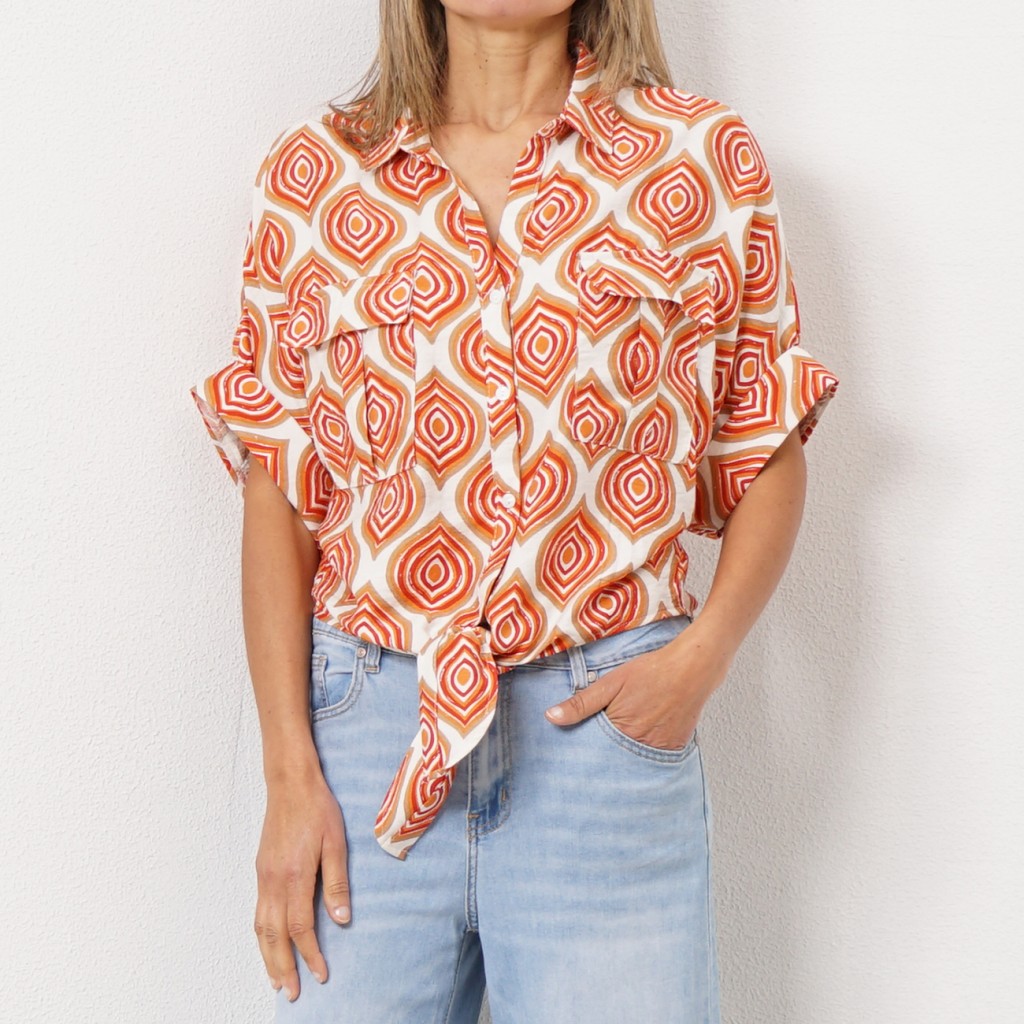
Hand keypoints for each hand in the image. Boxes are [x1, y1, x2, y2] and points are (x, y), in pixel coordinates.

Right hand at [254, 773, 350, 1001]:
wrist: (290, 783)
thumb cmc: (318, 809)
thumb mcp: (336, 842)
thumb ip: (337, 883)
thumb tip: (342, 920)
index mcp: (295, 875)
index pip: (301, 927)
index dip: (310, 954)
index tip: (321, 974)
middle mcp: (274, 881)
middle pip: (274, 935)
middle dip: (282, 967)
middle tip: (291, 993)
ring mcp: (263, 876)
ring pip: (261, 927)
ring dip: (267, 957)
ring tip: (276, 979)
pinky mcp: (261, 870)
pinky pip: (258, 913)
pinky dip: (261, 936)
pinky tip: (268, 945)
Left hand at [544, 623, 733, 748]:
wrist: (693, 667)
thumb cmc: (651, 671)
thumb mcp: (611, 682)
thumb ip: (581, 703)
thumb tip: (551, 717)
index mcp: (621, 732)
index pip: (594, 753)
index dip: (584, 750)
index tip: (573, 754)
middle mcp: (641, 748)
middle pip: (614, 760)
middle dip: (603, 757)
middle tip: (599, 748)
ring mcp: (660, 750)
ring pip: (633, 760)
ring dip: (624, 755)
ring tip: (622, 744)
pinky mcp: (675, 747)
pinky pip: (654, 757)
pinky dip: (644, 751)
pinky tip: (642, 736)